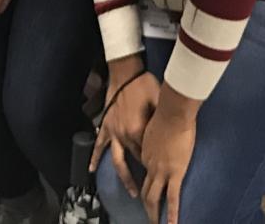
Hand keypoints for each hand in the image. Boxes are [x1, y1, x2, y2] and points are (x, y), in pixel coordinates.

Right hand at [92, 58, 158, 199]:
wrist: (125, 73)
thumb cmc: (144, 85)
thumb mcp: (160, 100)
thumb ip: (162, 119)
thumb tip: (172, 132)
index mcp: (139, 131)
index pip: (149, 153)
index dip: (156, 162)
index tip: (163, 171)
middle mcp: (125, 136)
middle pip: (136, 159)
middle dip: (145, 173)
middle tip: (154, 190)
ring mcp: (113, 132)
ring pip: (118, 161)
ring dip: (125, 177)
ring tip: (132, 192)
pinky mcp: (106, 126)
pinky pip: (98, 145)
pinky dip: (94, 157)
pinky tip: (91, 169)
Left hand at [140, 92, 198, 223]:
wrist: (172, 111)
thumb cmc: (166, 110)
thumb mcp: (157, 121)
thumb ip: (158, 129)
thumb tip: (163, 127)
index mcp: (146, 151)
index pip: (146, 170)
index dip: (148, 180)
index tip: (152, 186)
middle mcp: (149, 164)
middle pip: (146, 190)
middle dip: (147, 205)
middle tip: (149, 217)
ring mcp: (161, 170)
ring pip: (154, 198)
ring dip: (154, 214)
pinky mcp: (174, 173)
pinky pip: (173, 198)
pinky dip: (172, 214)